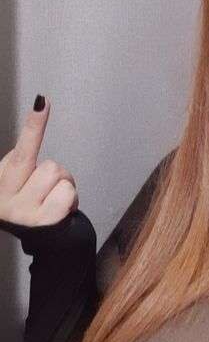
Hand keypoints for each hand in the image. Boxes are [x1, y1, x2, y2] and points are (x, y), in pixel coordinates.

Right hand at [0, 97, 78, 227]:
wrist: (39, 239)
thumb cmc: (29, 202)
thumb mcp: (16, 178)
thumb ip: (23, 152)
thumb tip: (40, 104)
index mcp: (0, 183)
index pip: (21, 151)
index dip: (33, 126)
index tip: (42, 102)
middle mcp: (5, 201)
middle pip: (50, 167)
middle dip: (56, 174)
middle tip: (47, 188)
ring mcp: (24, 213)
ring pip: (60, 179)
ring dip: (63, 187)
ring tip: (51, 201)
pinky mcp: (44, 223)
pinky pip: (68, 194)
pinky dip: (69, 200)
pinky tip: (58, 211)